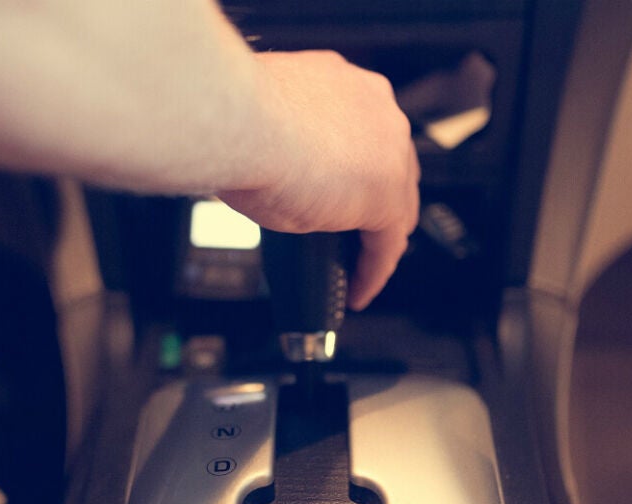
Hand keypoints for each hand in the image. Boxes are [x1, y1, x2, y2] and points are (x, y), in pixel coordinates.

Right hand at [218, 50, 419, 309]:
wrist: (237, 121)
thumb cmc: (234, 115)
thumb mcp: (266, 126)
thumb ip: (285, 146)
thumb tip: (273, 173)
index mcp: (346, 84)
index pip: (365, 132)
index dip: (354, 166)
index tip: (336, 188)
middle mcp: (376, 110)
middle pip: (391, 166)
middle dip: (373, 202)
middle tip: (349, 233)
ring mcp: (388, 152)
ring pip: (397, 206)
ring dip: (377, 238)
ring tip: (356, 266)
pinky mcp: (385, 198)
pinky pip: (387, 245)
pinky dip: (373, 272)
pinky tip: (358, 290)